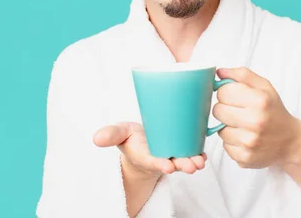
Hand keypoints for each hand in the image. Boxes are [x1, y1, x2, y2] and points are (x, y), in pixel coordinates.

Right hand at [93, 122, 207, 178]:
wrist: (142, 142)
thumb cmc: (132, 138)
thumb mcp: (120, 133)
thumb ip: (111, 134)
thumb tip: (97, 138)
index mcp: (146, 155)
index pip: (154, 162)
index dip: (160, 164)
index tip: (168, 166)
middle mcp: (161, 157)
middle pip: (173, 163)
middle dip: (183, 165)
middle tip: (192, 166)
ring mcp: (173, 154)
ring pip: (185, 159)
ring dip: (193, 161)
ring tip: (200, 162)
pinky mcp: (182, 148)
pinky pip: (192, 152)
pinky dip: (198, 153)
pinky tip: (203, 153)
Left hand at [213, 68, 300, 169]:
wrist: (291, 142)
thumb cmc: (274, 111)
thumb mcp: (264, 87)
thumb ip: (242, 75)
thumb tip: (219, 71)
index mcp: (260, 100)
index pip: (222, 91)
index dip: (226, 93)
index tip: (235, 96)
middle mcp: (255, 122)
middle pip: (217, 110)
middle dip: (225, 109)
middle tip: (239, 111)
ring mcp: (249, 142)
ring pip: (219, 130)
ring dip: (228, 127)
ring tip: (244, 126)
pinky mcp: (244, 158)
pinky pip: (225, 146)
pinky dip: (232, 142)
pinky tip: (245, 138)